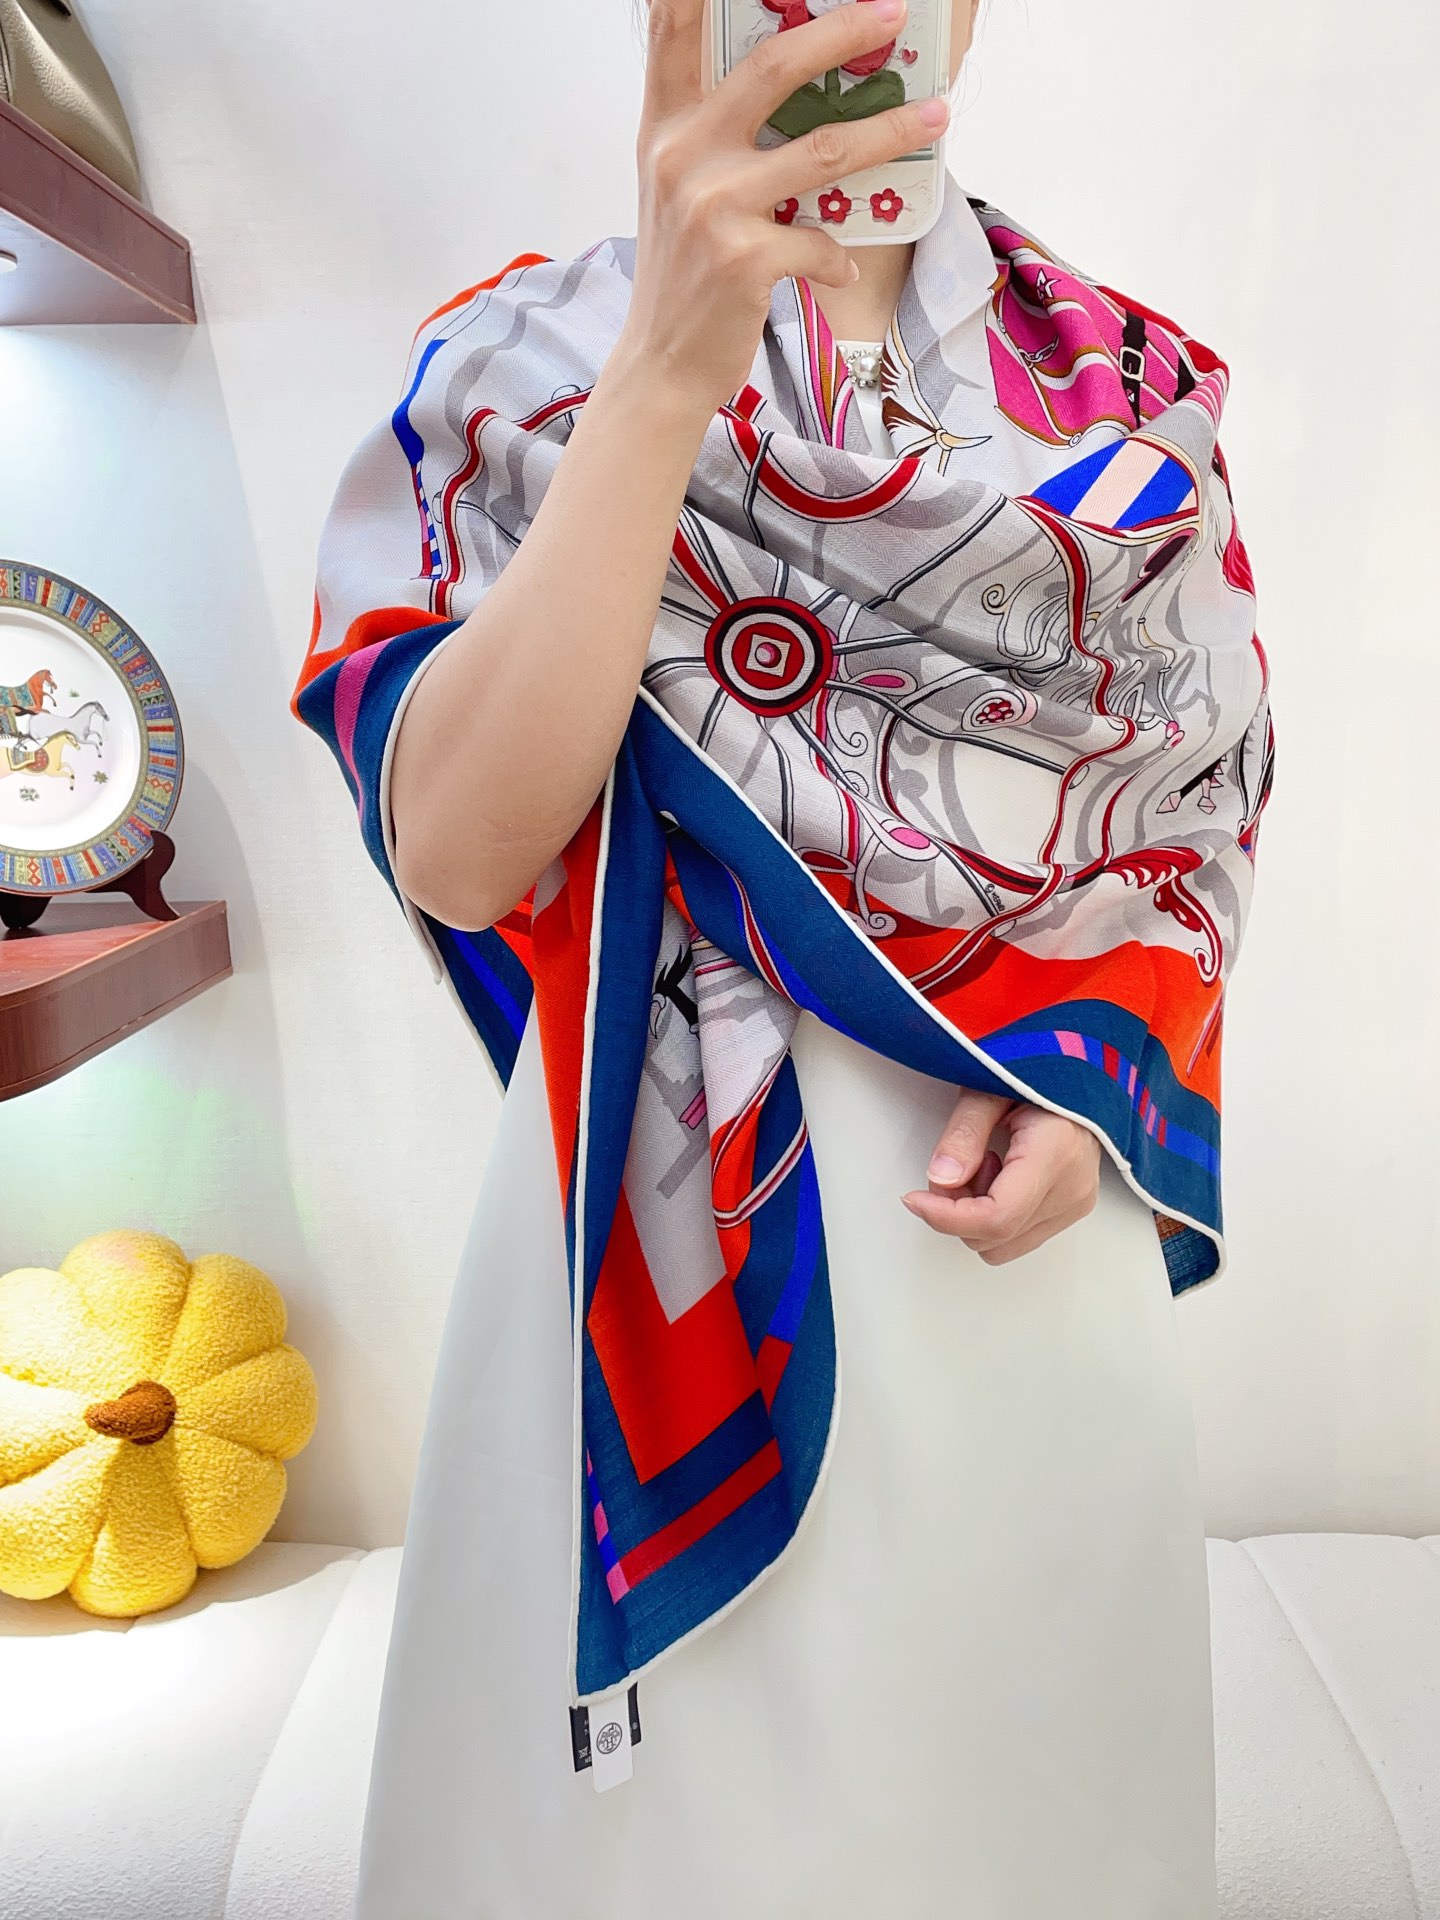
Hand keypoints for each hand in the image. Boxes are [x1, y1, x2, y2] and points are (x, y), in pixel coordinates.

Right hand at [618, 0, 948, 416]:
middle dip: (842, 31)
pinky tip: (838, 267)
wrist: (661, 364)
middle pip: (775, 67)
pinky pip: (819, 241)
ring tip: (934, 116)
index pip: (671, 30)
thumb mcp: (678, 192)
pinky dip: (837, 256)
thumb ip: (714, 139)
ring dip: (890, 130)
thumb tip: (796, 101)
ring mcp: (713, 206)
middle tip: (894, 14)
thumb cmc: (683, 276)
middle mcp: (684, 156)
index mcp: (665, 129)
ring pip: (824, 150)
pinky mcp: (744, 259)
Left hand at [901, 1089, 1102, 1265]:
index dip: (947, 1217)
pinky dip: (996, 1216)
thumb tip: (941, 1179)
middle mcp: (1072, 1188)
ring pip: (1003, 1246)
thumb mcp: (990, 1087)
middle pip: (994, 1237)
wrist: (1079, 1073)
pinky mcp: (1071, 1210)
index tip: (915, 1199)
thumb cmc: (1038, 1068)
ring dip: (977, 1215)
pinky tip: (1000, 1176)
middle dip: (957, 1210)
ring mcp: (1075, 1203)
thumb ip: (964, 1133)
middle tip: (954, 1163)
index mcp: (1056, 1152)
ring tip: (985, 1163)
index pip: (997, 1216)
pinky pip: (1018, 1237)